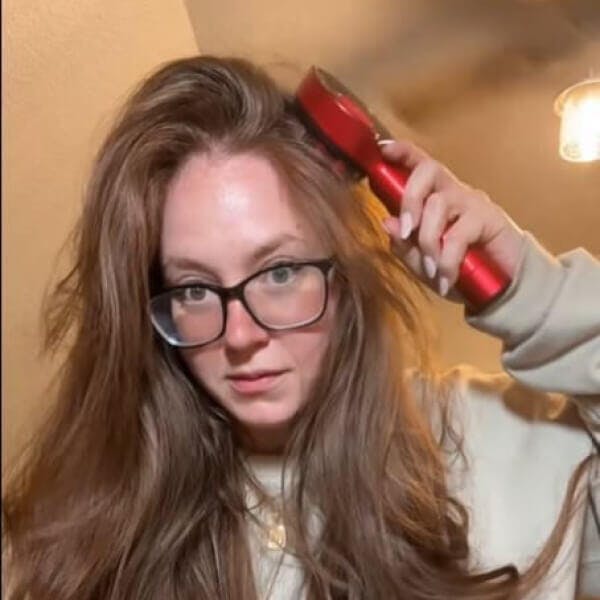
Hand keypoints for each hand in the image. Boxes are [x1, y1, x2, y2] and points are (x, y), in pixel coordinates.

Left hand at [379, 140, 524, 300]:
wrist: (501, 293)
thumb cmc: (460, 274)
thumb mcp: (423, 265)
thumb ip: (404, 245)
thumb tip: (386, 221)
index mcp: (435, 198)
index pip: (419, 165)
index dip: (402, 153)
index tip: (383, 149)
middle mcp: (454, 193)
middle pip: (428, 170)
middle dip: (409, 199)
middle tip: (405, 232)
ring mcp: (473, 203)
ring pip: (438, 204)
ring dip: (428, 241)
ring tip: (431, 269)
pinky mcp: (491, 218)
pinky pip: (458, 234)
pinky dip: (447, 260)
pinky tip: (446, 279)